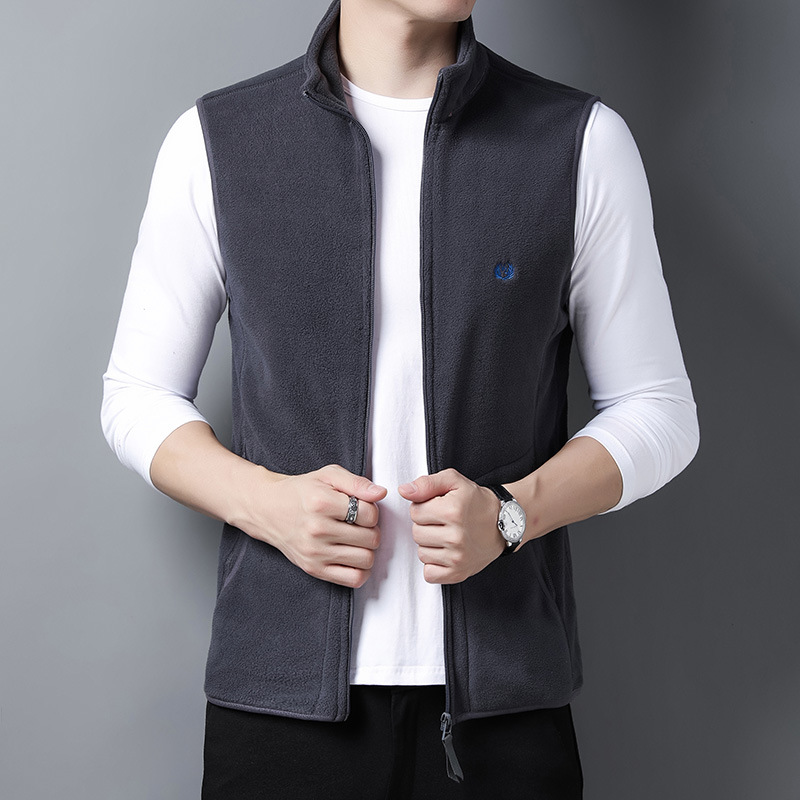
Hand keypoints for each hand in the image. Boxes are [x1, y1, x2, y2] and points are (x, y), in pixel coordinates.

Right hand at [250, 464, 386, 588]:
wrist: (268, 509)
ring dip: (367, 549)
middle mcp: (317, 529)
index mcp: (321, 502)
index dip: (372, 510)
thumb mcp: (328, 475)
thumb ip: (357, 482)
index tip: (362, 508)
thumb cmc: (302, 491)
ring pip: (366, 559)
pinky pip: (353, 579)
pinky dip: (361, 570)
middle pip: (371, 538)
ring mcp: (314, 552)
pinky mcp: (313, 569)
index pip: (369, 514)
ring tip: (356, 539)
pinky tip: (353, 555)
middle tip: (360, 524)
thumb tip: (381, 493)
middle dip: (372, 529)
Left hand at [398, 468, 503, 583]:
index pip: (414, 511)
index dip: (424, 507)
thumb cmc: (476, 500)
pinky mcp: (459, 573)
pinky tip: (445, 553)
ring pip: (421, 553)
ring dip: (430, 544)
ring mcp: (457, 557)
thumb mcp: (454, 481)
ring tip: (446, 536)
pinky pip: (429, 573)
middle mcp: (455, 536)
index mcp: (452, 511)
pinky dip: (433, 564)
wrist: (504, 522)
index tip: (438, 507)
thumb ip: (427, 483)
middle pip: (416, 533)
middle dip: (426, 525)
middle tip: (443, 522)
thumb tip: (403, 491)